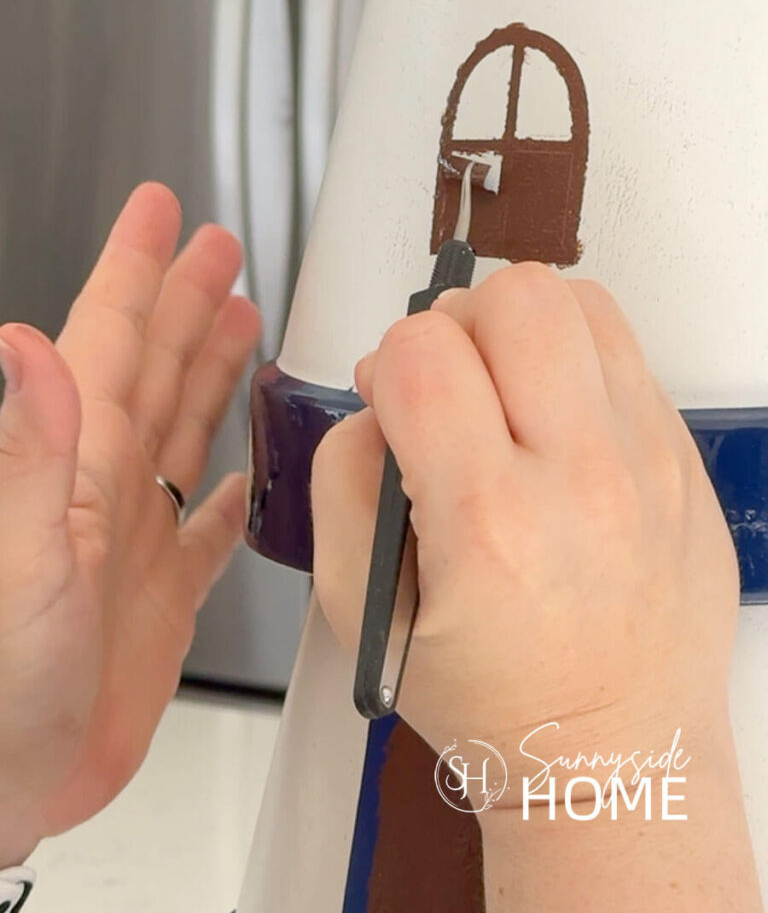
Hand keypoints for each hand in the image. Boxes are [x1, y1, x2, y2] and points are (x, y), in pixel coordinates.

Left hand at [0, 184, 259, 862]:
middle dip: (186, 302)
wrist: (9, 782)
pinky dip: (233, 496)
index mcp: (81, 466)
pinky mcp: (165, 593)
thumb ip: (31, 451)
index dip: (136, 270)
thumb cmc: (4, 683)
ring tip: (239, 325)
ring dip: (213, 373)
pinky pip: (210, 527)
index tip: (160, 214)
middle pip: (158, 369)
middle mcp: (110, 489)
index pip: (110, 340)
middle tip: (217, 251)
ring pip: (187, 431)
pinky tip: (249, 477)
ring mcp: (139, 538)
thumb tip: (28, 345)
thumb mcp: (20, 557)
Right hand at [311, 263, 760, 909]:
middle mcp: (585, 479)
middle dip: (459, 323)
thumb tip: (377, 402)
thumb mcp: (364, 612)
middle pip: (516, 299)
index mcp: (489, 522)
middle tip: (453, 383)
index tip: (393, 400)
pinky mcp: (687, 463)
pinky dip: (576, 363)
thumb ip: (344, 483)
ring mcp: (652, 463)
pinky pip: (628, 354)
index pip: (421, 354)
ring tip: (507, 392)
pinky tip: (556, 421)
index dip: (388, 362)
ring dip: (524, 330)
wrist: (614, 758)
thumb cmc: (494, 701)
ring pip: (583, 304)